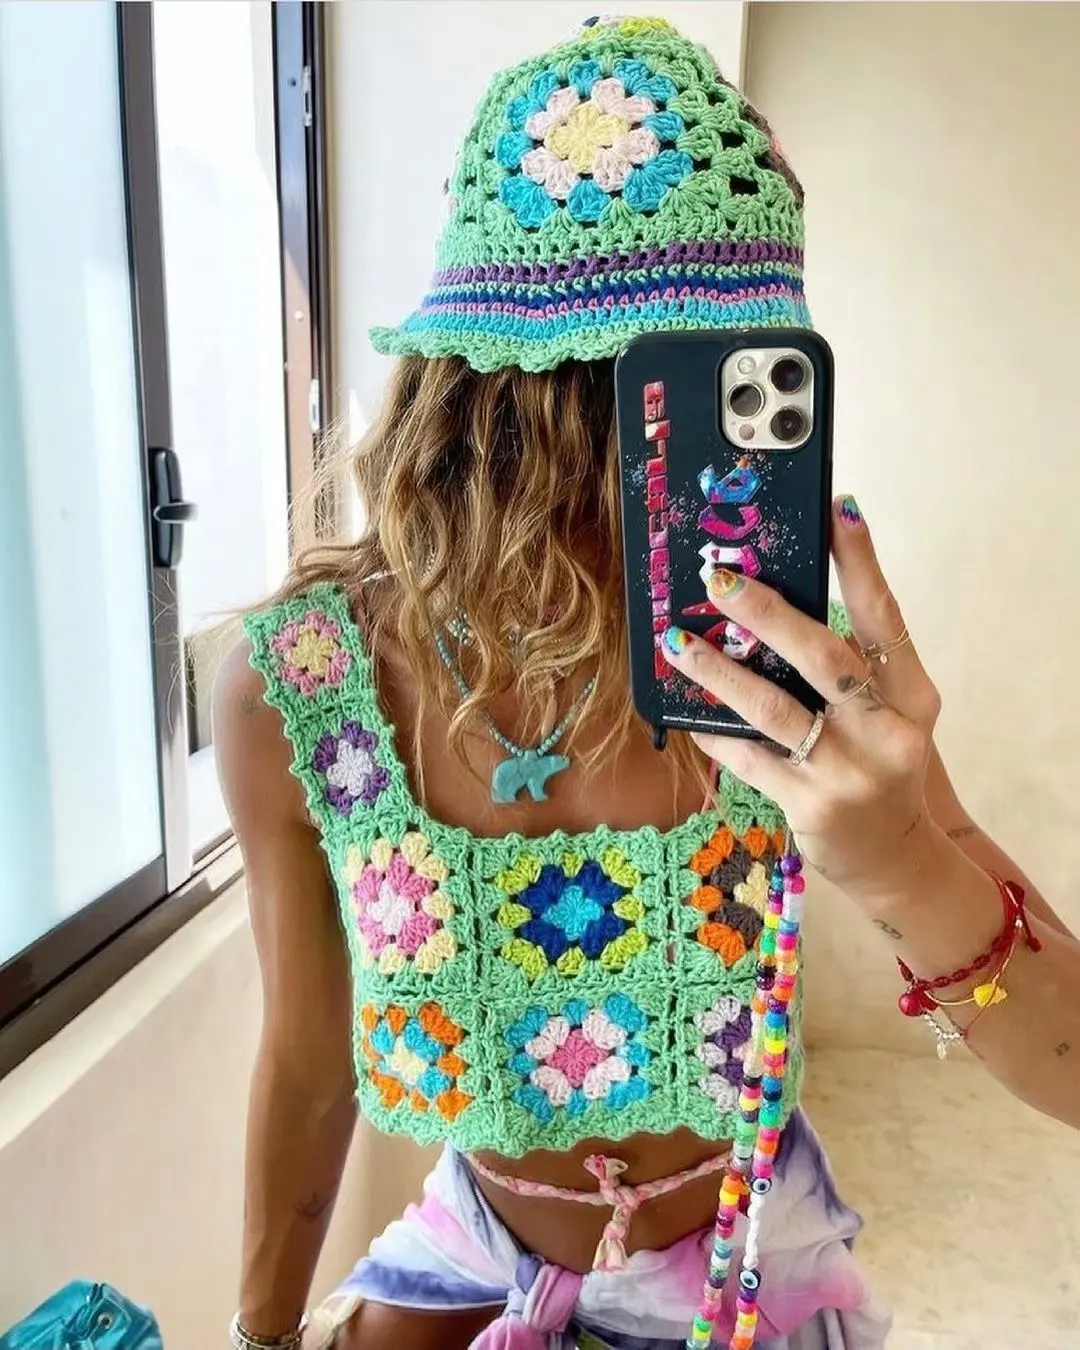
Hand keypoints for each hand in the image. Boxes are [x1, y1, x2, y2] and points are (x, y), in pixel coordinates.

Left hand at [661, 496, 942, 894]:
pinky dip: (715, 732)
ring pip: (775, 710)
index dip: (862, 563)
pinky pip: (750, 759)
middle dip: (769, 614)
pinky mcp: (810, 807)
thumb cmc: (882, 765)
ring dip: (720, 672)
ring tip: (677, 642)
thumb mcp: (886, 714)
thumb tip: (774, 604)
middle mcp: (888, 731)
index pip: (886, 617)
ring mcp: (849, 772)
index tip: (837, 510)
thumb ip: (849, 669)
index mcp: (912, 696)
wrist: (896, 857)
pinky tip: (684, 710)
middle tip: (719, 580)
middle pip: (825, 659)